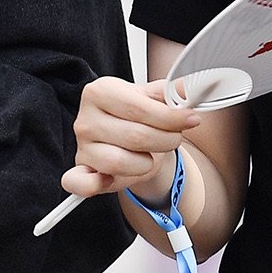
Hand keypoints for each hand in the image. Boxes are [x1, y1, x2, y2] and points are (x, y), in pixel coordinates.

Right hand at [64, 76, 199, 201]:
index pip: (140, 108)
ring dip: (145, 163)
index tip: (191, 119)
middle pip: (135, 136)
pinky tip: (107, 179)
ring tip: (149, 154)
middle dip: (165, 140)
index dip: (171, 117)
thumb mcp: (155, 98)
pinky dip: (94, 184)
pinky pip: (82, 182)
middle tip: (174, 138)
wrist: (127, 136)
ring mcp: (82, 145)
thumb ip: (173, 92)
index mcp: (101, 91)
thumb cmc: (138, 116)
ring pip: (120, 162)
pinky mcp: (80, 170)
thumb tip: (190, 88)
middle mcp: (86, 118)